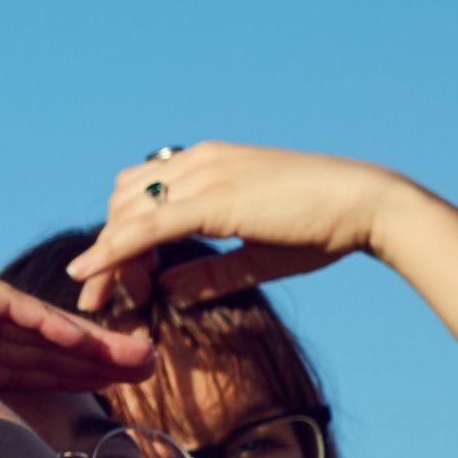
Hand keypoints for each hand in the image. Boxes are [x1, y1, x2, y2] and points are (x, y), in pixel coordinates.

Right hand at [0, 272, 154, 393]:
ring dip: (95, 342)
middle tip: (150, 365)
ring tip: (140, 353)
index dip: (81, 377)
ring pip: (44, 331)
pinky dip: (52, 325)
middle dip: (101, 358)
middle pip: (48, 350)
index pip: (35, 372)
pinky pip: (20, 312)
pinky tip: (86, 340)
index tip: (121, 384)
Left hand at [65, 143, 413, 315]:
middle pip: (124, 202)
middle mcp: (199, 161)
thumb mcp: (254, 255)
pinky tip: (89, 272)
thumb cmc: (321, 228)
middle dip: (107, 248)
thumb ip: (209, 272)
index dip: (120, 234)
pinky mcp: (214, 200)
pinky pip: (147, 227)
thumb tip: (166, 290)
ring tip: (106, 296)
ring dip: (108, 257)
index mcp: (208, 163)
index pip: (140, 192)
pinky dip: (112, 250)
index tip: (119, 279)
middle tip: (107, 295)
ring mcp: (205, 176)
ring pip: (129, 214)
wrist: (368, 204)